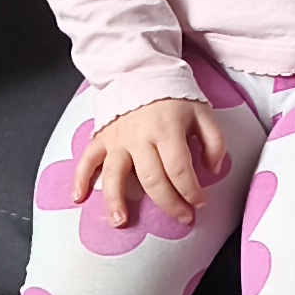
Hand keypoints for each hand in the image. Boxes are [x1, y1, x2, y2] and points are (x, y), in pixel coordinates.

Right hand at [70, 97, 235, 231]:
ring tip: (121, 221)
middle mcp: (140, 138)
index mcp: (167, 130)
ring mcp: (118, 139)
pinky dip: (81, 179)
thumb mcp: (203, 113)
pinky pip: (87, 160)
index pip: (179, 170)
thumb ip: (214, 142)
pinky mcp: (102, 138)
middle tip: (182, 218)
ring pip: (115, 175)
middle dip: (169, 204)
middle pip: (152, 179)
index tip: (200, 203)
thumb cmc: (174, 98)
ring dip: (116, 201)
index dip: (191, 191)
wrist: (141, 73)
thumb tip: (212, 171)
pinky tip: (79, 197)